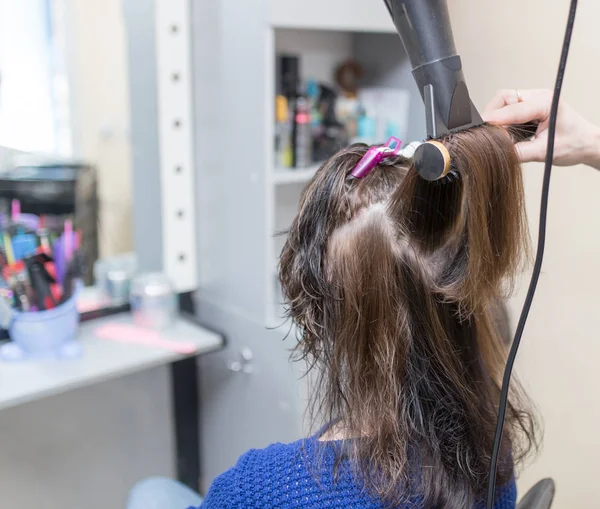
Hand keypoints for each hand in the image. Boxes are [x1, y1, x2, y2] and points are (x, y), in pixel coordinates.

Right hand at [483, 89, 599, 168]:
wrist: (586, 144)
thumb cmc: (574, 144)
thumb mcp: (544, 152)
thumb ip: (519, 152)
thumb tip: (498, 151)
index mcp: (546, 103)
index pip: (512, 109)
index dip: (495, 120)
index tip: (482, 130)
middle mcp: (539, 97)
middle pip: (503, 98)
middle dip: (492, 115)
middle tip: (488, 133)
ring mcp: (534, 100)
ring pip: (503, 101)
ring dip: (497, 117)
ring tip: (498, 134)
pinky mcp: (530, 106)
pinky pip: (508, 107)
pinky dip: (502, 119)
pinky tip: (505, 132)